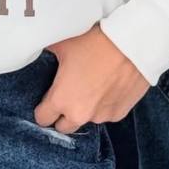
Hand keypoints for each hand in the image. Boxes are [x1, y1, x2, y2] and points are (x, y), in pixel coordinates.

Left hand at [34, 22, 150, 133]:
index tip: (45, 99)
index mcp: (62, 99)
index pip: (43, 118)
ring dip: (85, 108)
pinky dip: (104, 104)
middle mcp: (81, 114)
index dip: (42, 108)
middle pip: (64, 127)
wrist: (132, 44)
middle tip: (66, 93)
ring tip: (90, 84)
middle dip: (62, 114)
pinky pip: (106, 113)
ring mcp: (103, 116)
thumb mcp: (62, 43)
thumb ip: (46, 53)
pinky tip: (107, 85)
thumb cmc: (94, 42)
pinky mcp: (121, 113)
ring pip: (87, 119)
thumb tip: (35, 50)